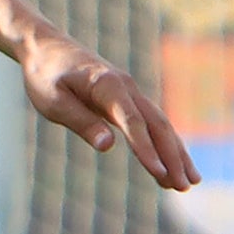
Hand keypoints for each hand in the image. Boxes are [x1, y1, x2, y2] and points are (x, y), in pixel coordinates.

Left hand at [20, 35, 199, 190]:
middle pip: (156, 124)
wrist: (45, 46)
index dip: (146, 149)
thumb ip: (81, 122)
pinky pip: (150, 123)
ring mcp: (129, 92)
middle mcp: (126, 86)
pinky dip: (163, 144)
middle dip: (172, 156)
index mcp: (107, 85)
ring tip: (189, 183)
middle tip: (185, 187)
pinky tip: (170, 165)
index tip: (159, 173)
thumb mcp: (53, 101)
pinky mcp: (126, 98)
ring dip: (175, 153)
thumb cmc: (44, 75)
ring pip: (160, 124)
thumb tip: (107, 146)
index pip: (133, 121)